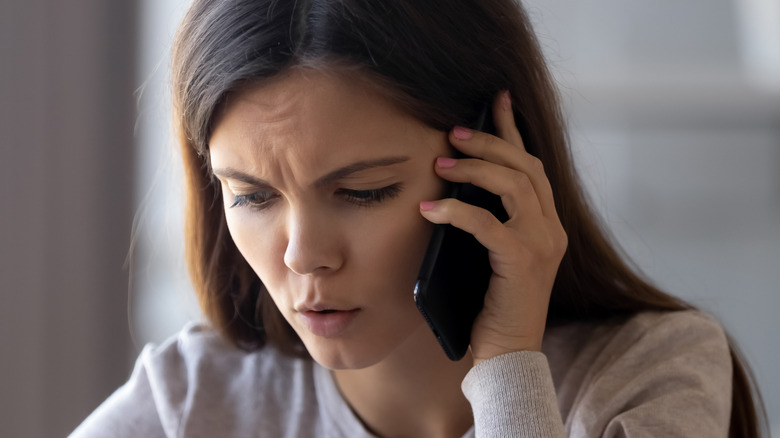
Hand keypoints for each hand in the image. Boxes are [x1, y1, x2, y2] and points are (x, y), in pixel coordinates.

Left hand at [419, 91, 566, 364]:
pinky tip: (430, 211)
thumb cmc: (491, 304)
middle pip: (525, 167)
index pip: (532, 165)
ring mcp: (542, 244)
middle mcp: (551, 229)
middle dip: (489, 142)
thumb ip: (486, 220)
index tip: (496, 100)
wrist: (507, 353)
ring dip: (475, 169)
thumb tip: (452, 184)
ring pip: (514, 186)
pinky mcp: (523, 263)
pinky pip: (488, 224)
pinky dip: (457, 213)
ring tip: (440, 163)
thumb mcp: (490, 254)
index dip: (513, 130)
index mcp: (546, 224)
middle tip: (454, 132)